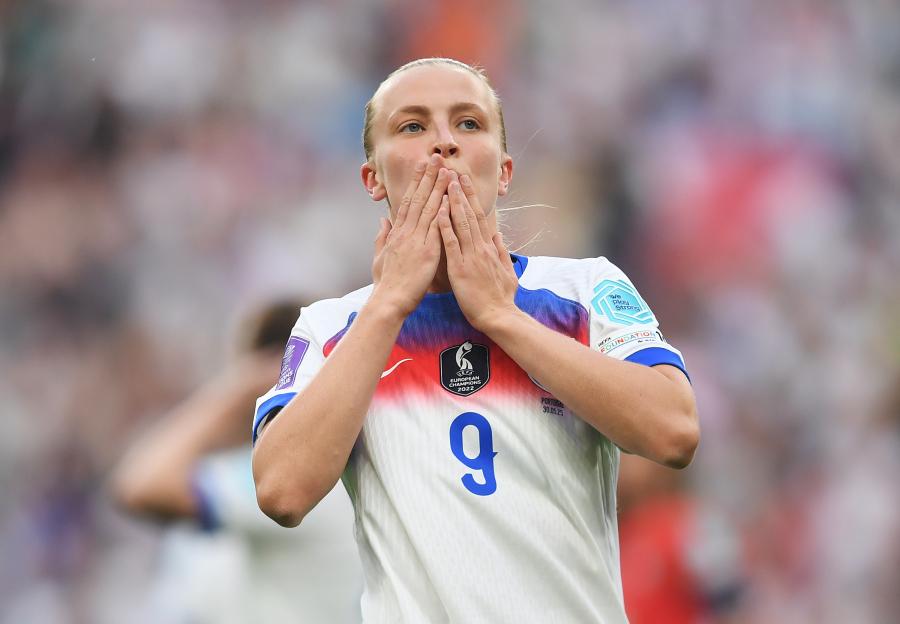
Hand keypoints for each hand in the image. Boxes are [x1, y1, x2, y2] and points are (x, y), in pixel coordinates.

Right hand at [371, 154, 448, 317]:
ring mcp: (416, 240)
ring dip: (438, 187)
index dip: (416, 182)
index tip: (422, 166)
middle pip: (418, 199)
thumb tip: (383, 220)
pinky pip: (436, 227)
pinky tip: (449, 196)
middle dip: (428, 176)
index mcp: (397, 233)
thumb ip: (382, 237)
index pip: (408, 201)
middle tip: (436, 157)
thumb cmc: (386, 283)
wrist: (389, 301)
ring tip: (446, 169)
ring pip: (428, 208)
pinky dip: (442, 210)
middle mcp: (406, 232)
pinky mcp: (427, 252)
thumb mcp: (380, 257)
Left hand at [438, 171, 519, 331]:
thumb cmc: (502, 298)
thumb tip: (498, 236)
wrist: (499, 316)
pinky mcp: (460, 268)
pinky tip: (439, 212)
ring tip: (446, 182)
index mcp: (489, 248)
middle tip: (452, 172)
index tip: (463, 181)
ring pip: (461, 223)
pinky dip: (445, 226)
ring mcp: (470, 257)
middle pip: (470, 214)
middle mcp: (480, 248)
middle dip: (460, 192)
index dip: (470, 198)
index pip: (479, 217)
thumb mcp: (508, 272)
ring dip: (453, 202)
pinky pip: (451, 243)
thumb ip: (502, 253)